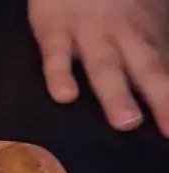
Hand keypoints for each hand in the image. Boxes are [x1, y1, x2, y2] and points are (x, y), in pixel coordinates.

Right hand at [29, 0, 168, 135]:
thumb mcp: (142, 7)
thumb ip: (149, 36)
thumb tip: (161, 68)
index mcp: (144, 29)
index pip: (164, 66)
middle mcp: (121, 34)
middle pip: (145, 68)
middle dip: (159, 97)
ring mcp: (86, 32)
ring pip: (104, 65)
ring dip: (116, 94)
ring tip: (126, 122)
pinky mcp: (53, 29)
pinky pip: (56, 54)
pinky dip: (60, 74)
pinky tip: (65, 95)